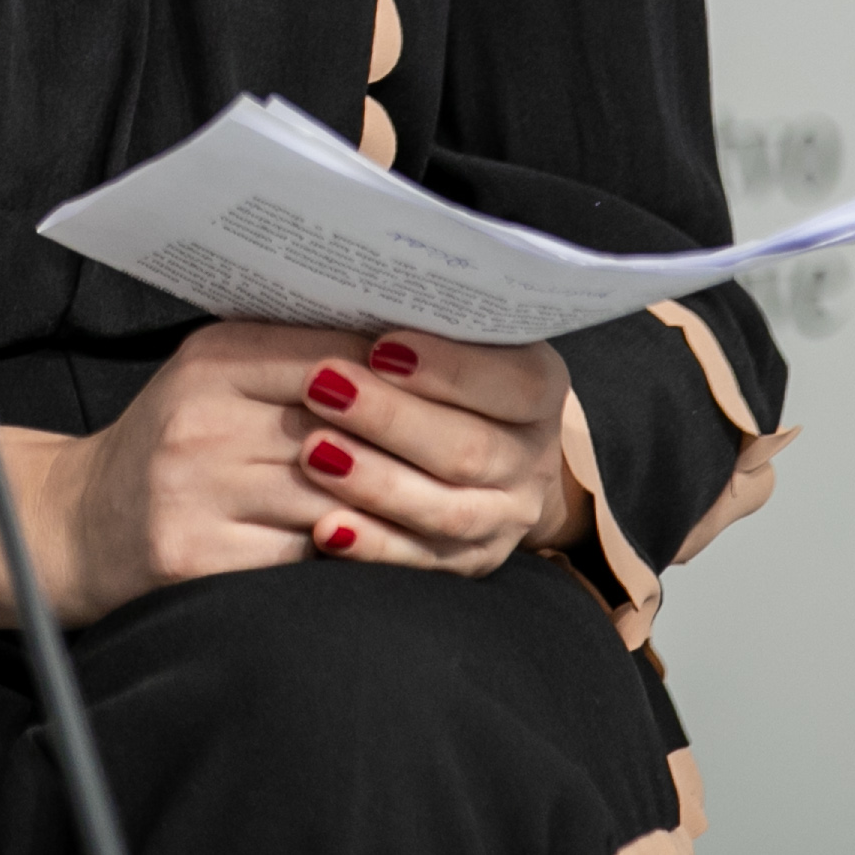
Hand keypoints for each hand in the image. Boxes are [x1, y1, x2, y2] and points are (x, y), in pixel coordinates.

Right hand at [28, 321, 587, 618]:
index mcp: (214, 357)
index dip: (403, 370)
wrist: (79, 525)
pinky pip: (302, 559)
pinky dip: (348, 555)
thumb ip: (298, 356)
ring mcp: (194, 492)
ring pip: (335, 497)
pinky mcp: (195, 559)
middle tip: (475, 451)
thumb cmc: (176, 444)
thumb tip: (413, 340)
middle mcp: (200, 418)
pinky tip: (375, 548)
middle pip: (344, 429)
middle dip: (409, 443)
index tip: (457, 380)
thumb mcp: (221, 377)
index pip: (336, 353)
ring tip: (439, 501)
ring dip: (389, 504)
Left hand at [287, 326, 589, 575]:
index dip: (447, 368)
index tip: (380, 347)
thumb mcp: (456, 338)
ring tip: (314, 454)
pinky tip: (326, 529)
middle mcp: (531, 459)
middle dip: (391, 419)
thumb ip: (423, 324)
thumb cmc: (448, 370)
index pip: (510, 382)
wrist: (489, 447)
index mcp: (540, 390)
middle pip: (469, 448)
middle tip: (323, 388)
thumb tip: (355, 291)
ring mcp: (505, 518)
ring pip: (448, 511)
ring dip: (377, 483)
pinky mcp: (469, 563)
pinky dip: (374, 548)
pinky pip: (422, 563)